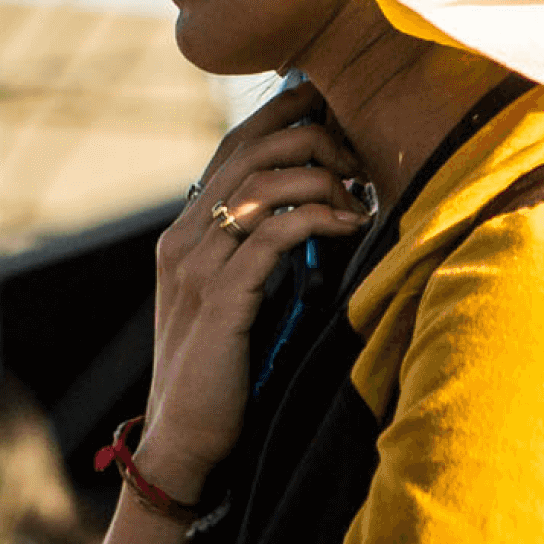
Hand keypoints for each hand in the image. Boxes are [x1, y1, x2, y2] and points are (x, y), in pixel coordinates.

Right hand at [133, 85, 368, 502]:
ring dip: (322, 178)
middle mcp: (183, 239)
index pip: (233, 148)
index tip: (331, 103)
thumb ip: (257, 253)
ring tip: (360, 197)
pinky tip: (350, 224)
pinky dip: (317, 218)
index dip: (282, 115)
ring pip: (262, 184)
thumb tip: (315, 211)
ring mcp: (196, 267)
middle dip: (312, 139)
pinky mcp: (220, 300)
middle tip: (358, 158)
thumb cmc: (223, 371)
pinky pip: (272, 236)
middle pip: (250, 152)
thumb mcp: (235, 298)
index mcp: (185, 233)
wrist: (185, 440)